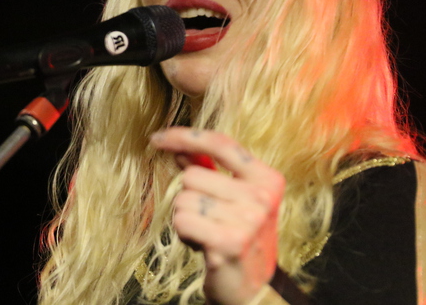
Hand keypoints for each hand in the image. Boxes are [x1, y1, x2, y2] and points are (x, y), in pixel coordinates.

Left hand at [150, 127, 284, 304]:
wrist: (253, 289)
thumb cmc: (239, 238)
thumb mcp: (233, 199)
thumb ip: (209, 169)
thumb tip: (178, 148)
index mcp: (267, 179)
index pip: (220, 143)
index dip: (185, 136)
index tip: (157, 138)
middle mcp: (262, 196)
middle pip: (192, 175)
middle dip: (189, 197)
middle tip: (209, 220)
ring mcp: (247, 219)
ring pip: (183, 199)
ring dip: (185, 218)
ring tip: (207, 232)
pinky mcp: (228, 241)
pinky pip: (181, 220)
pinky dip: (183, 233)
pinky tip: (201, 244)